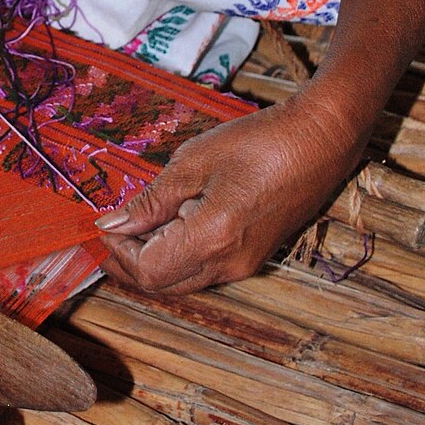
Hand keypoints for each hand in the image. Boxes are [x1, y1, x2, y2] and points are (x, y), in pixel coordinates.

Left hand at [95, 93, 361, 294]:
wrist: (321, 140)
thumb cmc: (260, 143)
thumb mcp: (194, 162)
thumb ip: (152, 200)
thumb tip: (113, 223)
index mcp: (212, 239)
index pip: (149, 271)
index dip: (119, 253)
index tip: (104, 225)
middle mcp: (229, 264)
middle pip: (164, 284)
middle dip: (131, 262)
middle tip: (113, 228)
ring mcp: (245, 265)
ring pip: (184, 280)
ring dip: (155, 258)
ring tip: (141, 220)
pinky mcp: (254, 257)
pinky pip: (205, 269)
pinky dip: (179, 254)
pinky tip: (173, 221)